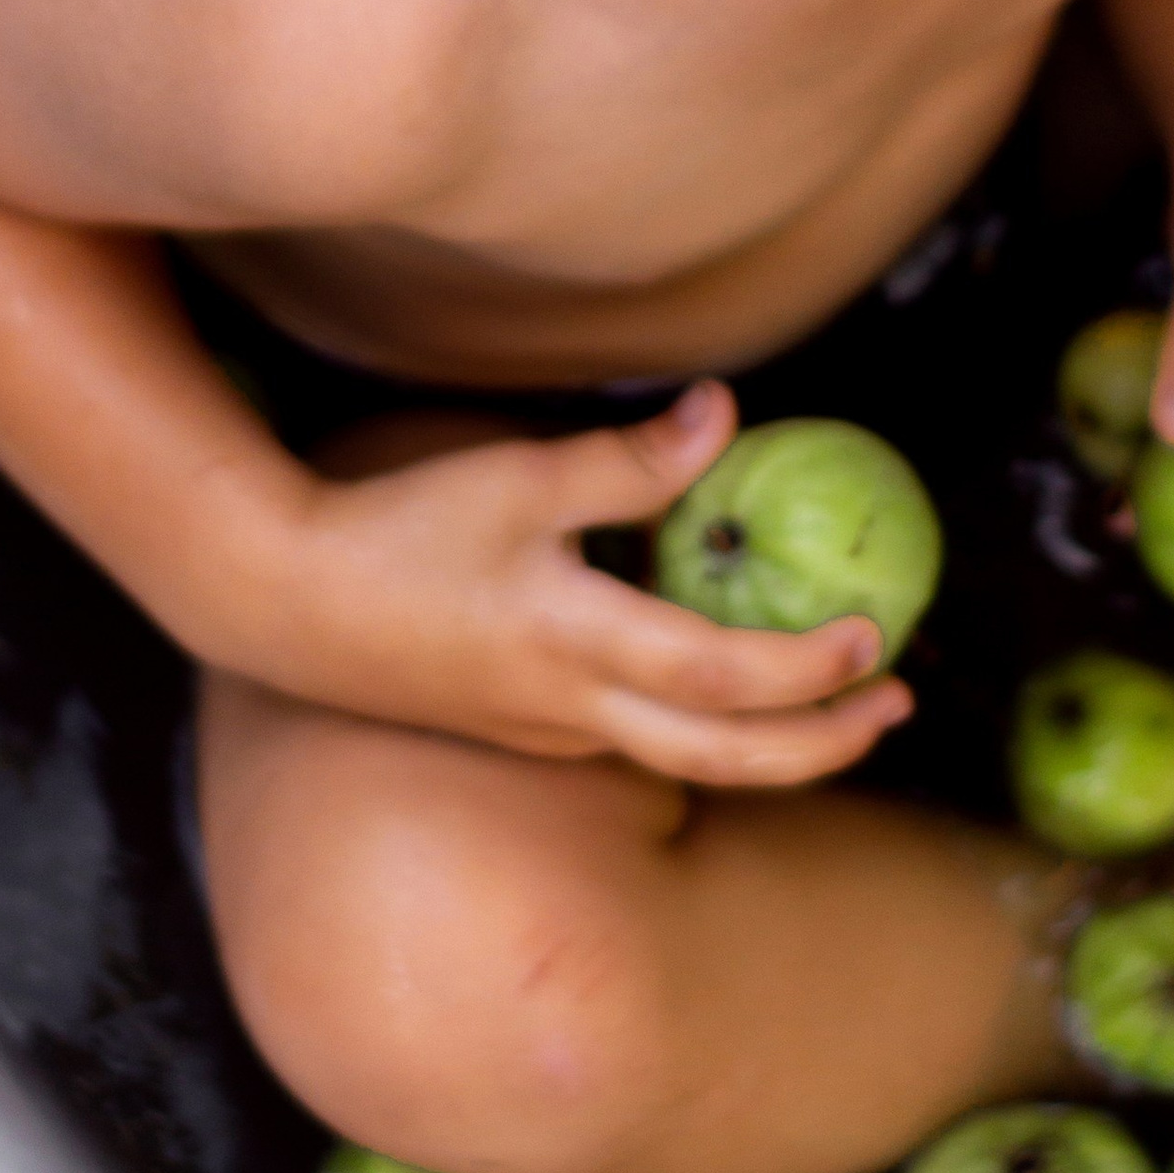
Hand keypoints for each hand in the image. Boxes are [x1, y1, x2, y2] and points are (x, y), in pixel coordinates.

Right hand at [228, 380, 914, 787]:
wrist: (278, 600)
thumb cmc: (396, 530)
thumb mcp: (516, 477)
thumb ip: (629, 459)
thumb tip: (725, 411)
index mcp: (580, 645)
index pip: (725, 680)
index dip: (810, 669)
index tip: (873, 634)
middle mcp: (575, 707)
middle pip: (728, 759)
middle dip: (824, 744)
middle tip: (896, 708)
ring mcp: (548, 729)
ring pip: (687, 761)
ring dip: (774, 743)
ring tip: (840, 705)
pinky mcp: (521, 724)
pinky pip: (639, 743)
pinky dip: (708, 728)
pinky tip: (725, 688)